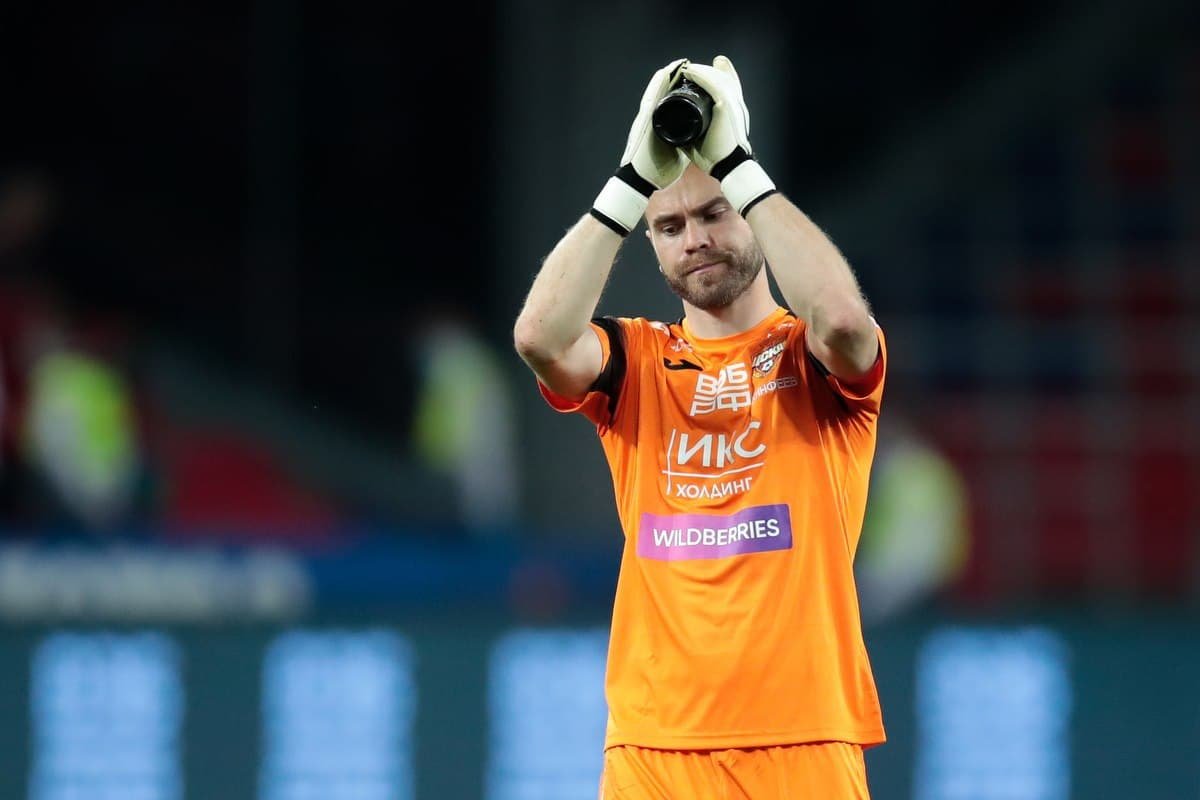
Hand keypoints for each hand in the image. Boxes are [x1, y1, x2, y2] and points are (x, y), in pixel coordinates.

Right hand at [591, 58, 689, 235]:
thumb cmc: (656, 171)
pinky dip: (659, 84)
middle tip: (687, 64)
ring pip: (657, 91)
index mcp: (659, 126)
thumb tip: (696, 142)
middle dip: (675, 77)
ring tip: (680, 62)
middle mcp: (651, 119)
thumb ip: (683, 145)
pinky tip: (666, 73)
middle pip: (663, 92)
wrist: (639, 181)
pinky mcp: (644, 121)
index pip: (669, 102)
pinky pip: (652, 98)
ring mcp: (646, 118)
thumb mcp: (676, 154)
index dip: (678, 88)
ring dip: (668, 76)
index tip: (691, 78)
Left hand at [681, 55, 775, 214]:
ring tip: (687, 69)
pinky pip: (713, 84)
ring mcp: (732, 103)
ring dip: (701, 71)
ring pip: (718, 78)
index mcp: (733, 111)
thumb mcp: (704, 138)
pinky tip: (690, 71)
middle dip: (709, 70)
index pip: (729, 86)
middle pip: (724, 78)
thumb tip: (674, 131)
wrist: (727, 167)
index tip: (705, 70)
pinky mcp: (726, 105)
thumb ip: (693, 130)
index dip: (721, 74)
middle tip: (691, 68)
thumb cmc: (716, 157)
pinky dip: (701, 76)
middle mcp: (736, 104)